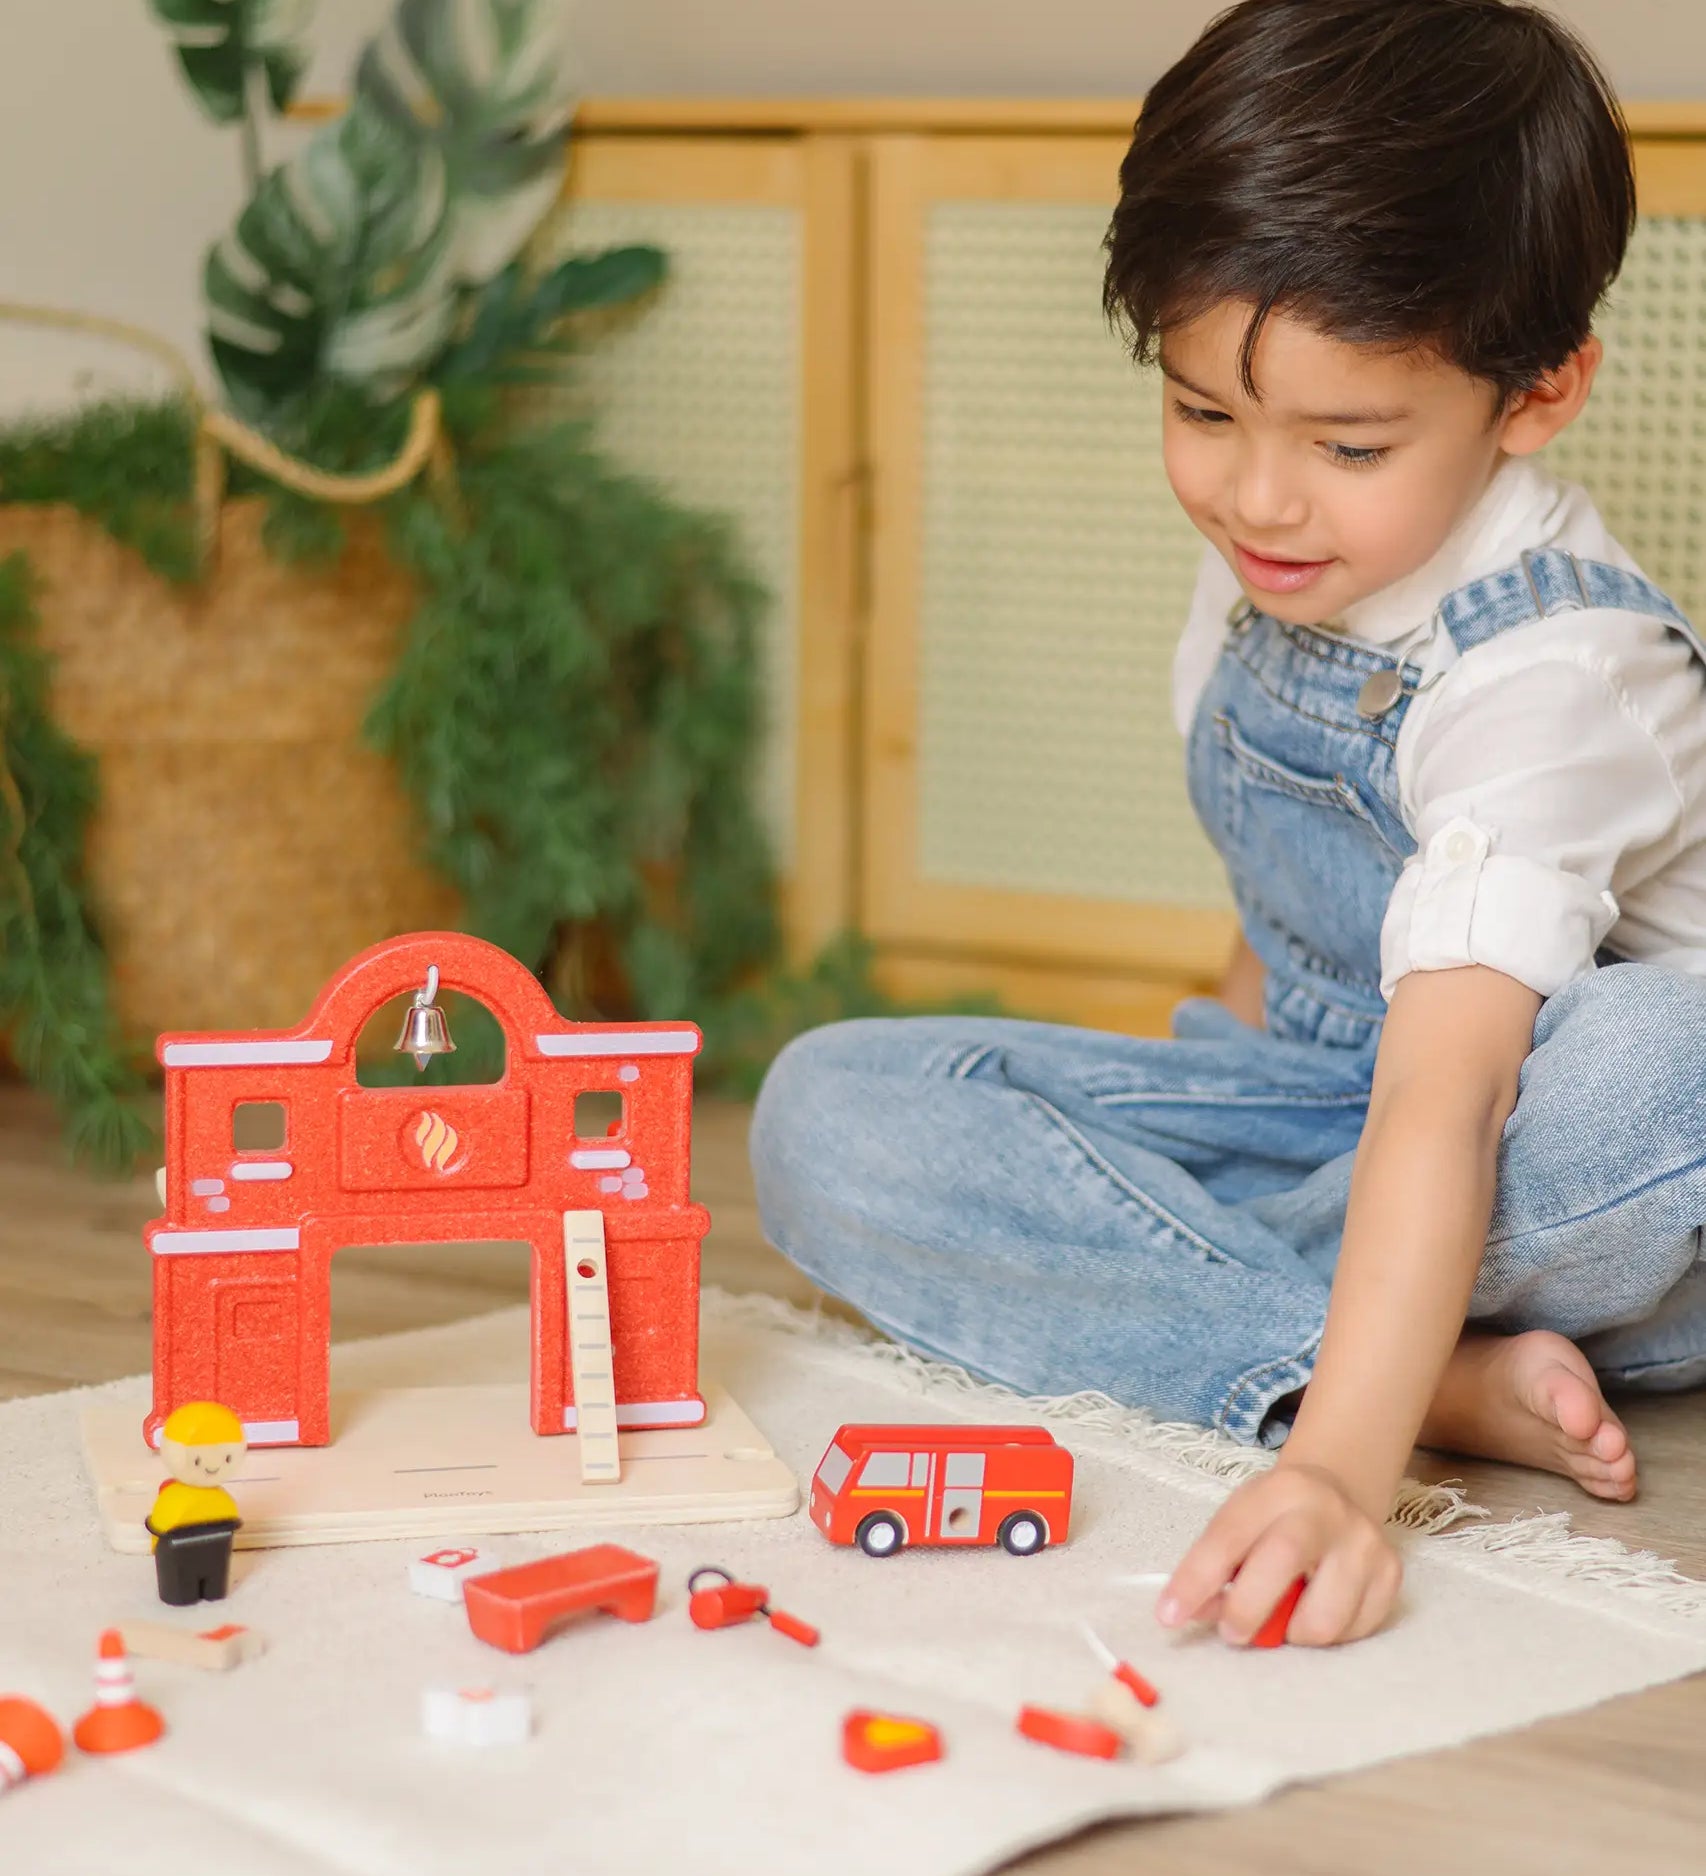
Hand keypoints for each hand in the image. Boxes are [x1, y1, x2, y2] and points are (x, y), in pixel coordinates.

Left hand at [1156, 1461, 1402, 1646]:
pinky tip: (1317, 1608)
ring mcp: (1364, 1543)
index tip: (1169, 1615)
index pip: (1228, 1537)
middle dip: (1247, 1610)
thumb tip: (1184, 1615)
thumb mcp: (1238, 1523)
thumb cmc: (1274, 1518)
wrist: (1339, 1493)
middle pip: (1281, 1563)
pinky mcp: (1391, 1574)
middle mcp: (1324, 1510)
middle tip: (1231, 1632)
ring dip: (1291, 1634)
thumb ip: (1212, 1567)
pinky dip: (1327, 1637)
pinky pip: (1352, 1634)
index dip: (1195, 1580)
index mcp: (1277, 1491)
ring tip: (1284, 1615)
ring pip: (1323, 1619)